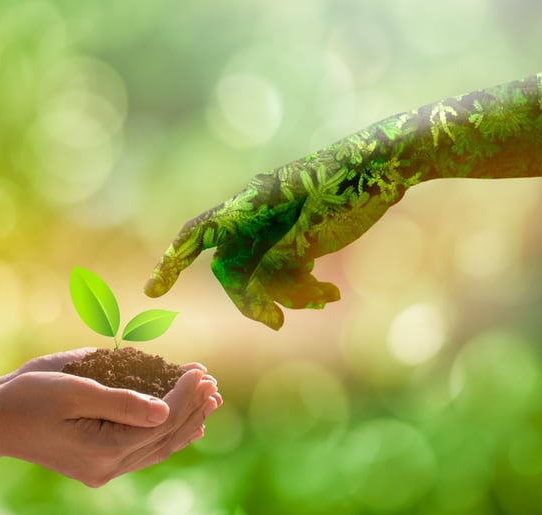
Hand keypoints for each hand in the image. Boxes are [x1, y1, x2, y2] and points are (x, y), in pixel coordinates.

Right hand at [0, 365, 221, 486]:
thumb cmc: (27, 397)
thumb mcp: (74, 390)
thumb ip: (122, 401)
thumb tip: (165, 408)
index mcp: (104, 449)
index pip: (161, 421)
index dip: (185, 395)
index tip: (201, 371)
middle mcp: (107, 467)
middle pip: (165, 436)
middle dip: (192, 407)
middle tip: (212, 381)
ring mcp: (103, 471)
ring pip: (158, 448)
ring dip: (185, 422)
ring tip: (209, 399)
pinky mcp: (98, 466)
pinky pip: (143, 452)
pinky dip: (165, 434)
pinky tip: (183, 423)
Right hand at [145, 143, 404, 328]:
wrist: (387, 165)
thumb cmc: (352, 187)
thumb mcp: (318, 229)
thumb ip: (286, 257)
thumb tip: (265, 285)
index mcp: (252, 205)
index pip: (198, 234)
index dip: (172, 263)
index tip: (153, 292)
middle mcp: (257, 218)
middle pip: (232, 270)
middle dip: (252, 299)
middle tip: (276, 323)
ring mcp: (276, 229)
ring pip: (262, 277)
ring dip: (288, 296)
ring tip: (325, 298)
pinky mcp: (297, 238)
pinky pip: (285, 273)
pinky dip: (303, 288)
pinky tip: (331, 294)